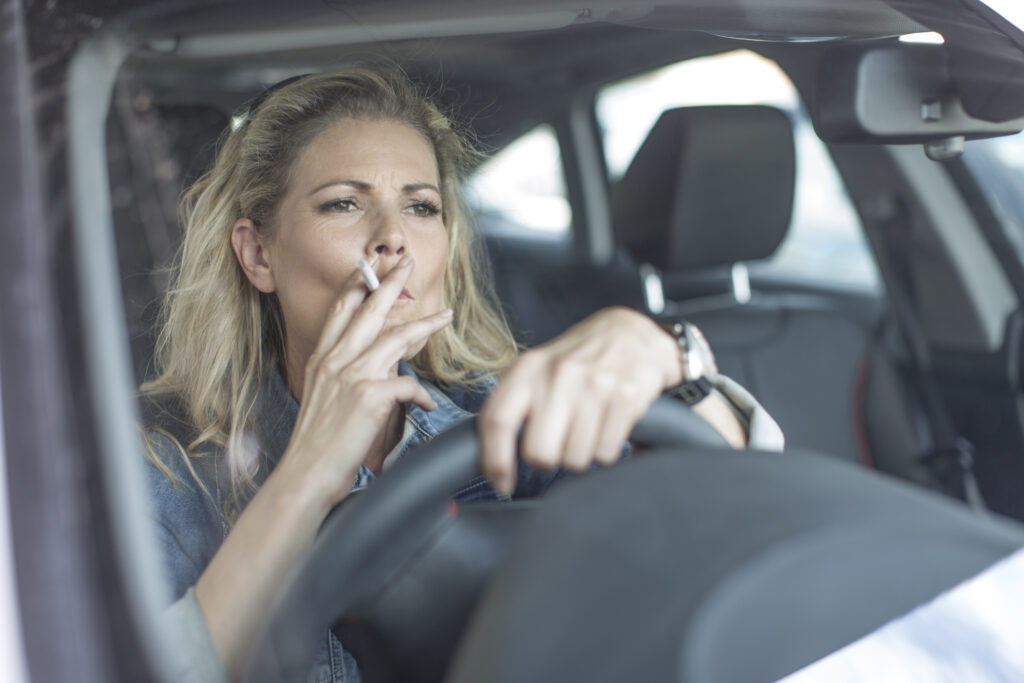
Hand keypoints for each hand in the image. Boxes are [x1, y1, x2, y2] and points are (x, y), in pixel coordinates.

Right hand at [274, 255, 452, 507]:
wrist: (305, 475)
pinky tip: (427, 405)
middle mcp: (335, 361)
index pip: (341, 311)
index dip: (356, 284)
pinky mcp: (369, 396)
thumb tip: (371, 373)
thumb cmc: (317, 446)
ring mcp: (351, 376)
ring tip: (446, 315)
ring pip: (395, 337)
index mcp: (322, 360)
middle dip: (390, 282)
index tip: (369, 265)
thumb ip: (343, 380)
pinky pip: (408, 385)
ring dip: (425, 324)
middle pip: (368, 311)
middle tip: (407, 263)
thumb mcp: (322, 401)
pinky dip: (421, 395)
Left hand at [478, 307, 683, 496]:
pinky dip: (604, 452)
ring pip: (574, 459)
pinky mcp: (626, 398)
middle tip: (556, 446)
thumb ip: (515, 402)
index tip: (501, 484)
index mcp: (529, 368)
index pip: (498, 420)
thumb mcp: (540, 366)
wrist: (633, 331)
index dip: (495, 461)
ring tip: (585, 431)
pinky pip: (605, 453)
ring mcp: (594, 385)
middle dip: (547, 461)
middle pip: (538, 452)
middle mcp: (559, 374)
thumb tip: (493, 455)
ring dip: (579, 456)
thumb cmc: (580, 357)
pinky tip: (605, 430)